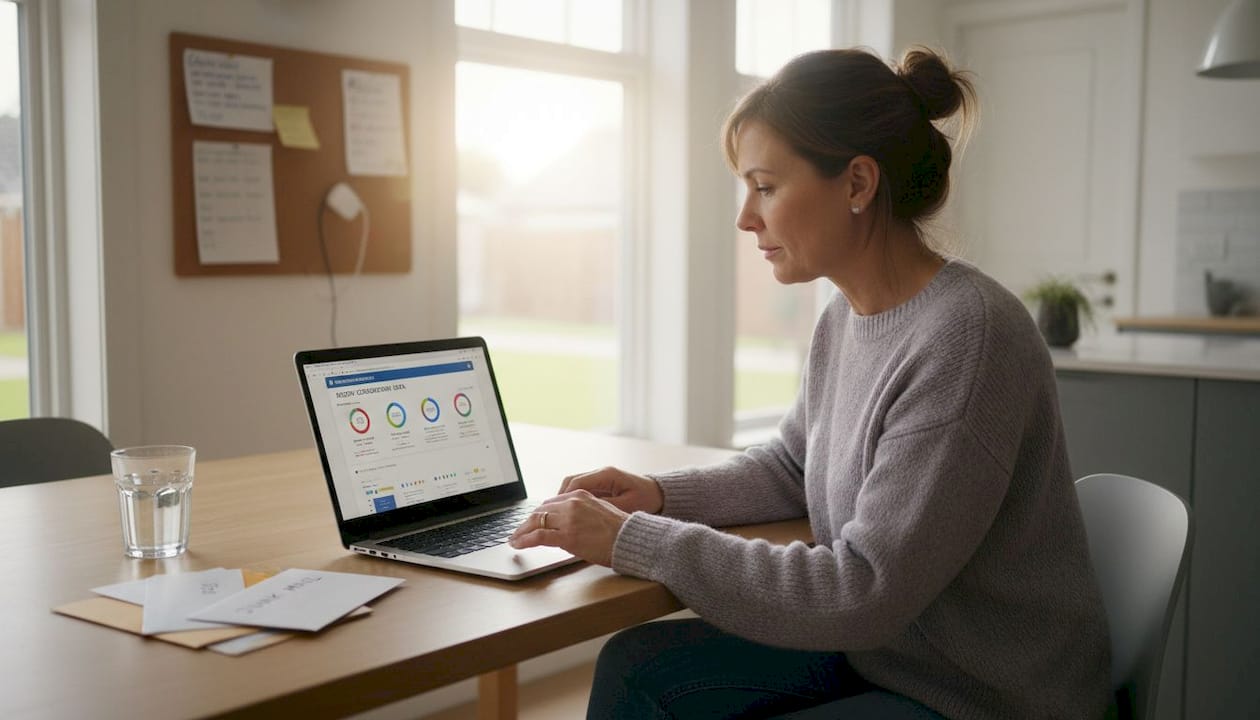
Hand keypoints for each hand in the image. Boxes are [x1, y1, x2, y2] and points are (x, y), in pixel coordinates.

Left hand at [509, 490, 629, 566]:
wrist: (630, 539)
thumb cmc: (620, 530)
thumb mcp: (600, 512)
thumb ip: (582, 512)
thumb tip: (570, 522)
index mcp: (580, 495)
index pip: (551, 502)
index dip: (539, 514)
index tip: (533, 521)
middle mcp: (572, 503)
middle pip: (541, 511)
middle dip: (528, 522)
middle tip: (519, 531)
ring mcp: (568, 519)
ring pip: (536, 522)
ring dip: (522, 531)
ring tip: (515, 539)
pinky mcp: (566, 536)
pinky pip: (538, 536)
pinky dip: (524, 540)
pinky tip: (518, 544)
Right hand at [558, 466, 663, 514]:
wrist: (660, 494)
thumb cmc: (647, 500)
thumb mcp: (627, 507)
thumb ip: (605, 508)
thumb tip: (584, 514)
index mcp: (607, 475)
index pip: (577, 483)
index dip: (563, 497)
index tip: (554, 510)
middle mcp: (601, 473)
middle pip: (571, 482)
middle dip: (558, 498)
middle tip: (549, 514)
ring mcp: (600, 478)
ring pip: (573, 485)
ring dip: (564, 499)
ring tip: (556, 515)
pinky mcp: (601, 485)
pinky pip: (581, 490)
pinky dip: (572, 500)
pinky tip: (569, 514)